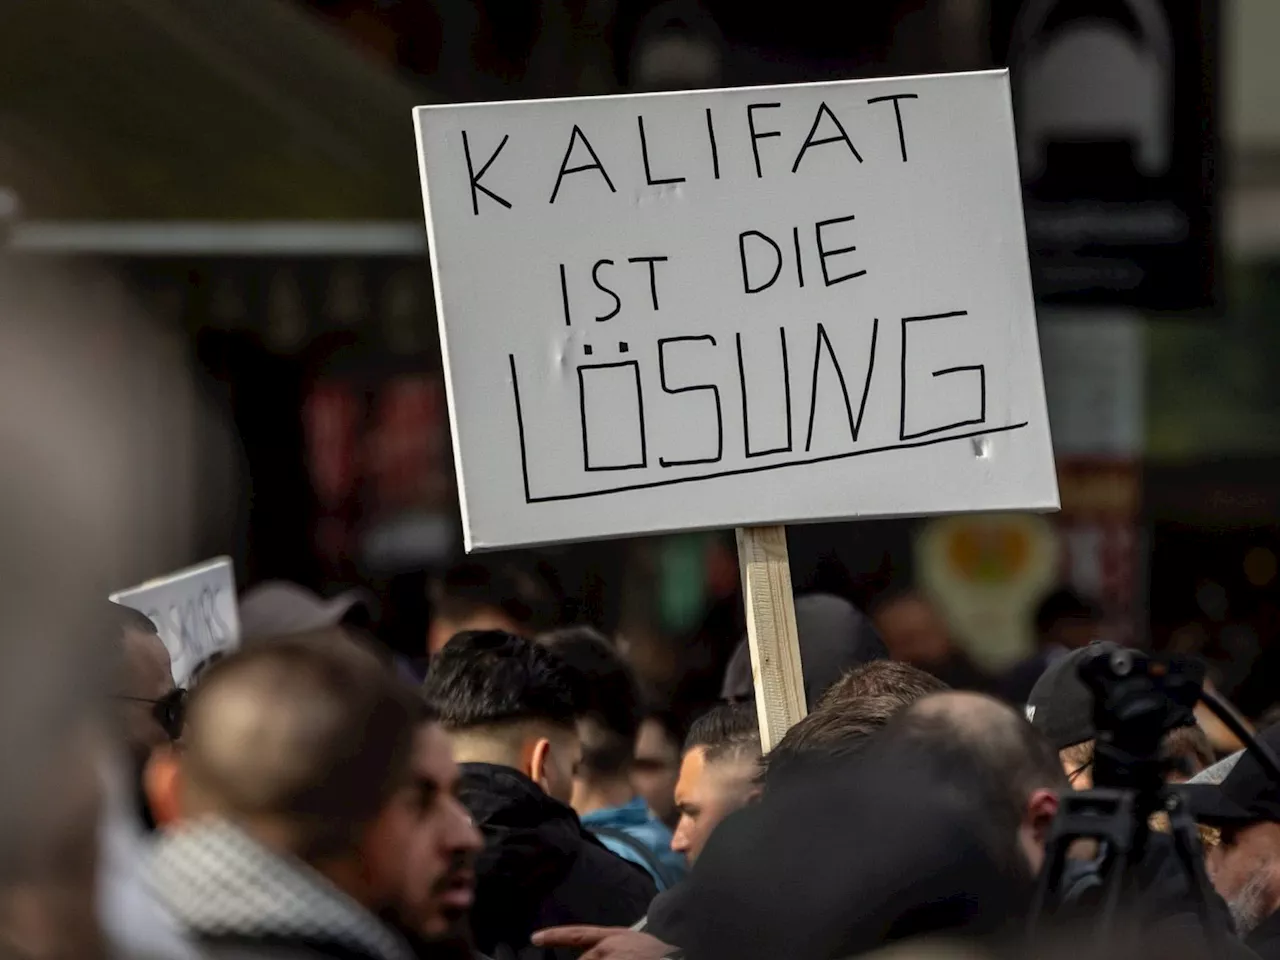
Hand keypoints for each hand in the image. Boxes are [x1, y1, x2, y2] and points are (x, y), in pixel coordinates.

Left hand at [531, 925, 673, 959]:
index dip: (555, 935)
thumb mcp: (633, 944)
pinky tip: (626, 959)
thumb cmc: (660, 954)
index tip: (534, 937)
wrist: (682, 953)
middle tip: (616, 956)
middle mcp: (608, 948)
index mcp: (613, 937)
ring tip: (625, 956)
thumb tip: (590, 956)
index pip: (578, 934)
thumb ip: (609, 950)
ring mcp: (614, 958)